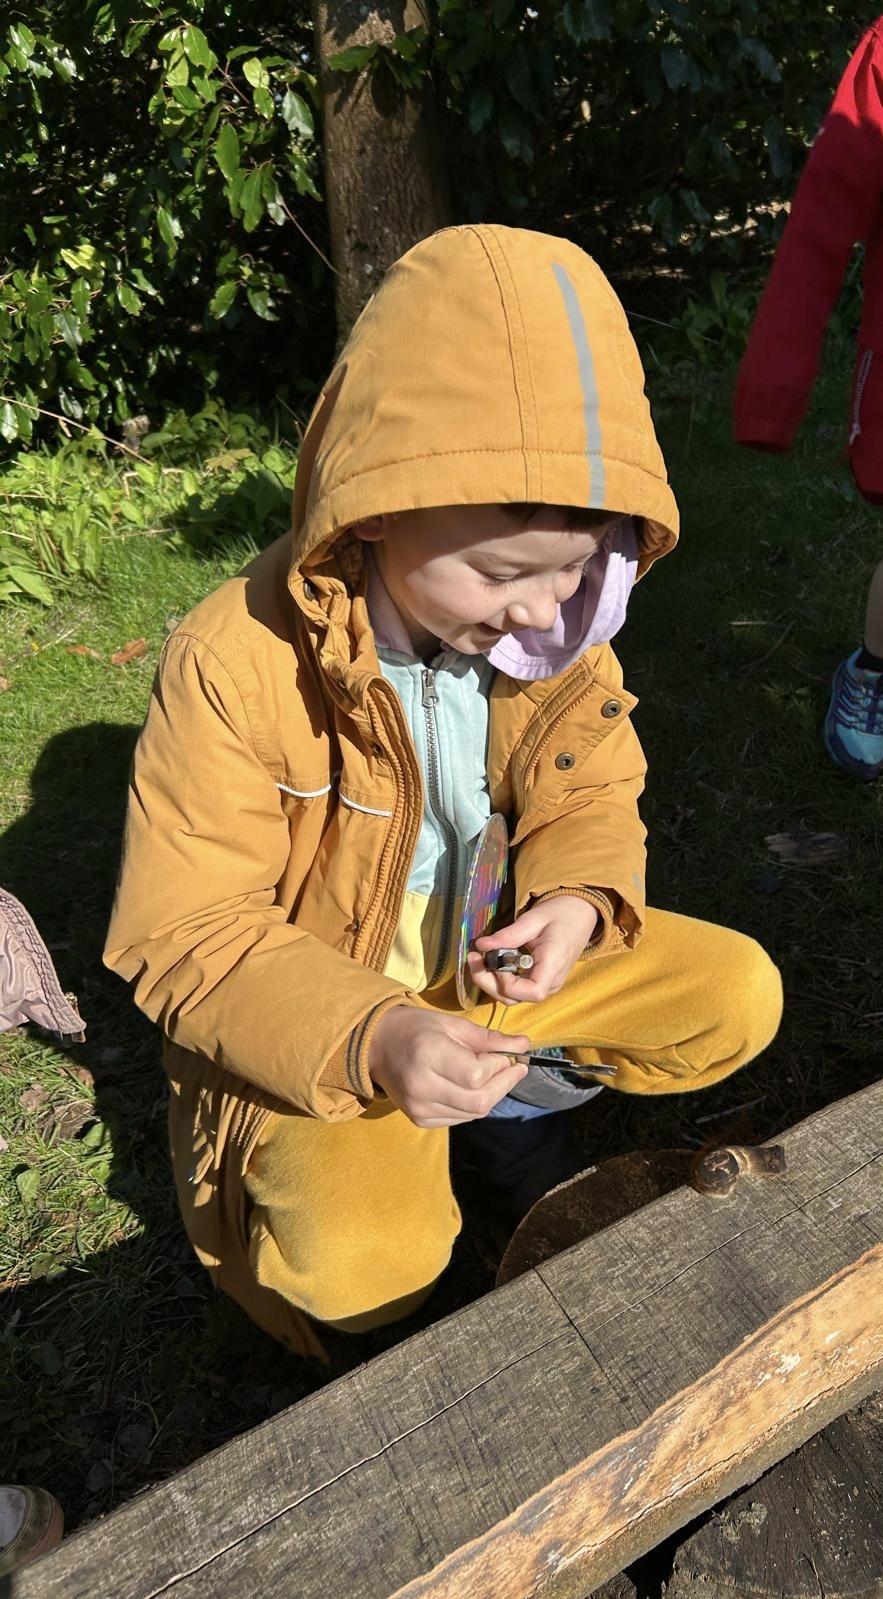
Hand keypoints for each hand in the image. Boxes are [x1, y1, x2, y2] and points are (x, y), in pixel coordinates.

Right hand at [368, 1006, 529, 1127]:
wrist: (375, 1046)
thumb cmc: (416, 1028)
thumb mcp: (452, 1024)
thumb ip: (488, 1038)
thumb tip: (524, 1045)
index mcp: (428, 1054)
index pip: (477, 1075)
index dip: (500, 1067)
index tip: (509, 1055)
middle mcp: (422, 1086)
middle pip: (479, 1101)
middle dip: (504, 1085)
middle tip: (515, 1068)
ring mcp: (419, 1107)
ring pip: (473, 1114)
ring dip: (492, 1095)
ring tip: (495, 1075)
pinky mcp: (420, 1119)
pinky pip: (460, 1118)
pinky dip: (474, 1104)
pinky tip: (473, 1088)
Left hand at [468, 895, 598, 1005]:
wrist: (580, 914)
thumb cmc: (560, 913)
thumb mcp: (533, 919)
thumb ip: (508, 935)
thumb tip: (481, 945)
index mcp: (554, 965)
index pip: (532, 992)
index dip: (507, 983)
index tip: (494, 960)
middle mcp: (552, 981)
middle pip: (515, 998)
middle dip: (488, 982)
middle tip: (473, 958)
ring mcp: (547, 984)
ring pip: (513, 997)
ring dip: (491, 982)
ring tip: (479, 958)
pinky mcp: (541, 981)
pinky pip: (517, 989)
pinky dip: (500, 979)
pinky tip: (492, 961)